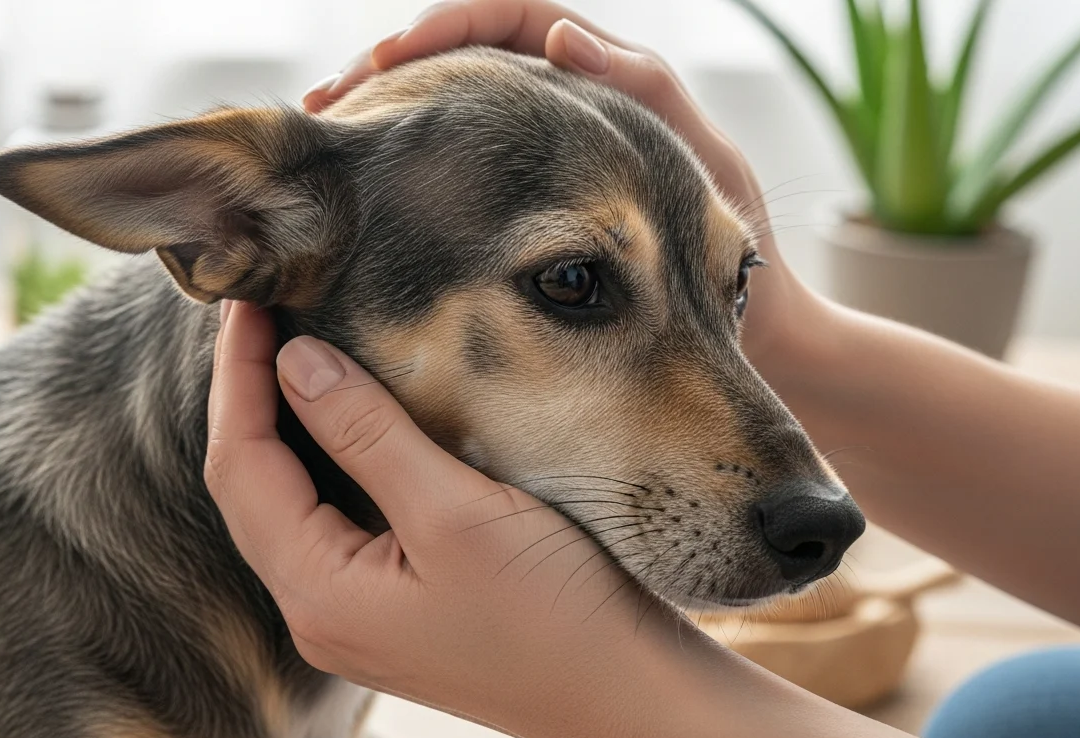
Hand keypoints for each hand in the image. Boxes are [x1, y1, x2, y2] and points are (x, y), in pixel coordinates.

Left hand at [204, 300, 979, 737]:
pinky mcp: (396, 608)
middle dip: (249, 398)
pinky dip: (329, 460)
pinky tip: (348, 418)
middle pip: (253, 488)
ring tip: (292, 349)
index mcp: (320, 595)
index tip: (248, 301)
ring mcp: (357, 616)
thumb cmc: (558, 614)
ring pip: (290, 504)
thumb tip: (295, 359)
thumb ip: (367, 434)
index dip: (237, 378)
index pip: (240, 468)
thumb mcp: (456, 510)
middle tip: (263, 312)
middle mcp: (322, 614)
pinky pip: (332, 522)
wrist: (634, 696)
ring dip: (285, 427)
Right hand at [303, 0, 834, 375]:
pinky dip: (406, 193)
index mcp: (611, 92)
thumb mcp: (706, 171)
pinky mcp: (527, 236)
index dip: (447, 29)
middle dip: (392, 74)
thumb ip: (647, 97)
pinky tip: (364, 214)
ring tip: (330, 142)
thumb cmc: (739, 277)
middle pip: (464, 67)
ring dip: (386, 132)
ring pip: (450, 131)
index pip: (513, 21)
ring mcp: (545, 182)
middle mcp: (571, 125)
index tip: (388, 61)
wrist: (749, 361)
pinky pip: (455, 195)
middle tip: (332, 104)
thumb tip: (563, 37)